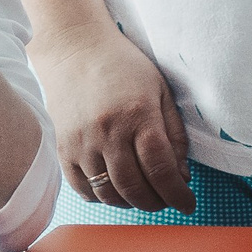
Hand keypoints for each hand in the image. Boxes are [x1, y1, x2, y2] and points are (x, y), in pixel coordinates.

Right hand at [29, 22, 192, 213]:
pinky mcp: (62, 148)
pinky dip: (101, 198)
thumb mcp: (160, 91)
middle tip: (167, 200)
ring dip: (130, 203)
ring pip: (109, 194)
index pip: (161, 171)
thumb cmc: (123, 66)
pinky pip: (82, 189)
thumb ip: (174, 135)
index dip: (178, 195)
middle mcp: (108, 132)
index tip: (188, 204)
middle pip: (135, 189)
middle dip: (157, 203)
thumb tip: (181, 176)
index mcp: (138, 116)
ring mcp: (82, 142)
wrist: (75, 48)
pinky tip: (114, 188)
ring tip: (142, 194)